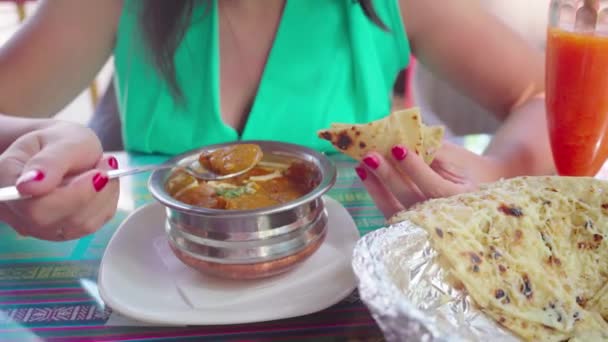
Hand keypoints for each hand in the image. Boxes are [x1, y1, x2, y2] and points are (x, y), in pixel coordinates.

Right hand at [0, 121, 119, 240]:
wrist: (59, 149)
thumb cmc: (57, 141)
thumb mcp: (56, 140)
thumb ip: (47, 162)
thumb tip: (30, 187)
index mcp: (5, 184)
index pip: (35, 207)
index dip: (71, 195)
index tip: (98, 173)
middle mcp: (18, 213)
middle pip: (58, 221)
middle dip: (91, 192)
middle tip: (106, 163)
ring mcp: (40, 227)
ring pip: (80, 225)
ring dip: (102, 196)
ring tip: (104, 167)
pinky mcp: (64, 231)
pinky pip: (93, 224)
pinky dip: (105, 201)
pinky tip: (103, 182)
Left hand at [355, 141, 505, 218]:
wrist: (478, 192)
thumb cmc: (468, 170)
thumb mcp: (458, 157)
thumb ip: (434, 148)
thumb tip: (407, 133)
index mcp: (466, 201)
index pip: (436, 188)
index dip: (415, 169)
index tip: (398, 148)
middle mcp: (447, 220)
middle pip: (413, 201)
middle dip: (389, 178)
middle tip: (371, 156)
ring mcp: (426, 227)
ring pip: (397, 210)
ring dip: (376, 186)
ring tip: (362, 164)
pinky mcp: (411, 227)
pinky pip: (390, 213)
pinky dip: (376, 193)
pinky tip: (364, 174)